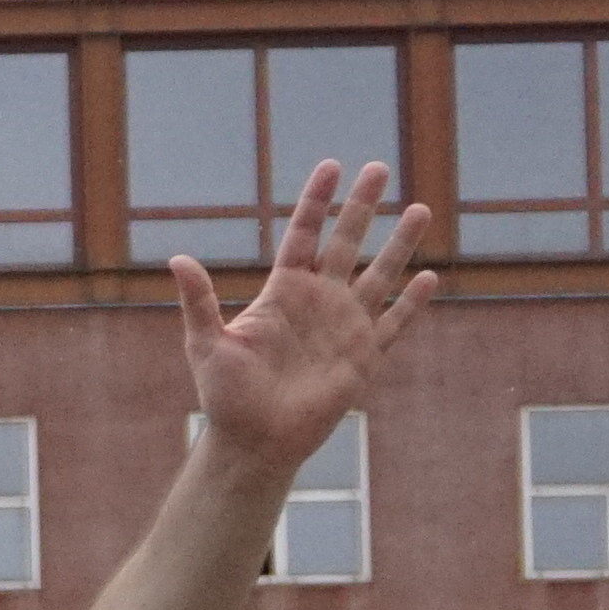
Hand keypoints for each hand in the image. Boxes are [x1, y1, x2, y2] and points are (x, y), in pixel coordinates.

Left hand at [169, 160, 437, 469]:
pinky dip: (412, 303)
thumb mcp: (207, 344)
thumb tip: (178, 259)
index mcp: (284, 293)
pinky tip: (431, 278)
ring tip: (420, 208)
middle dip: (363, 206)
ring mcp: (344, 327)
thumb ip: (199, 301)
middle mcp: (318, 302)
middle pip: (347, 242)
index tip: (331, 166)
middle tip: (379, 168)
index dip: (317, 202)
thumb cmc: (226, 397)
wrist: (255, 442)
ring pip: (380, 274)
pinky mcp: (364, 357)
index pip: (304, 235)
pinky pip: (394, 323)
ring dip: (400, 243)